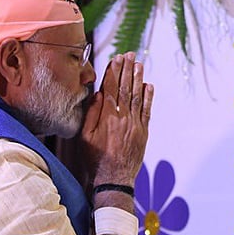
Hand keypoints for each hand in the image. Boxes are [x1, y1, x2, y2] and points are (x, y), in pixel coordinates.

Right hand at [81, 52, 154, 192]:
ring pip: (137, 96)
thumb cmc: (94, 159)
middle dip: (127, 70)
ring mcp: (135, 125)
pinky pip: (147, 110)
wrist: (114, 179)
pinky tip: (149, 85)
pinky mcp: (143, 132)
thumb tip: (98, 95)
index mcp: (107, 118)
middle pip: (126, 88)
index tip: (115, 58)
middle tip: (129, 54)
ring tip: (139, 64)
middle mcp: (123, 118)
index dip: (113, 72)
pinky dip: (148, 97)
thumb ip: (91, 114)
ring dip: (138, 78)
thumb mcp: (84, 137)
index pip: (111, 89)